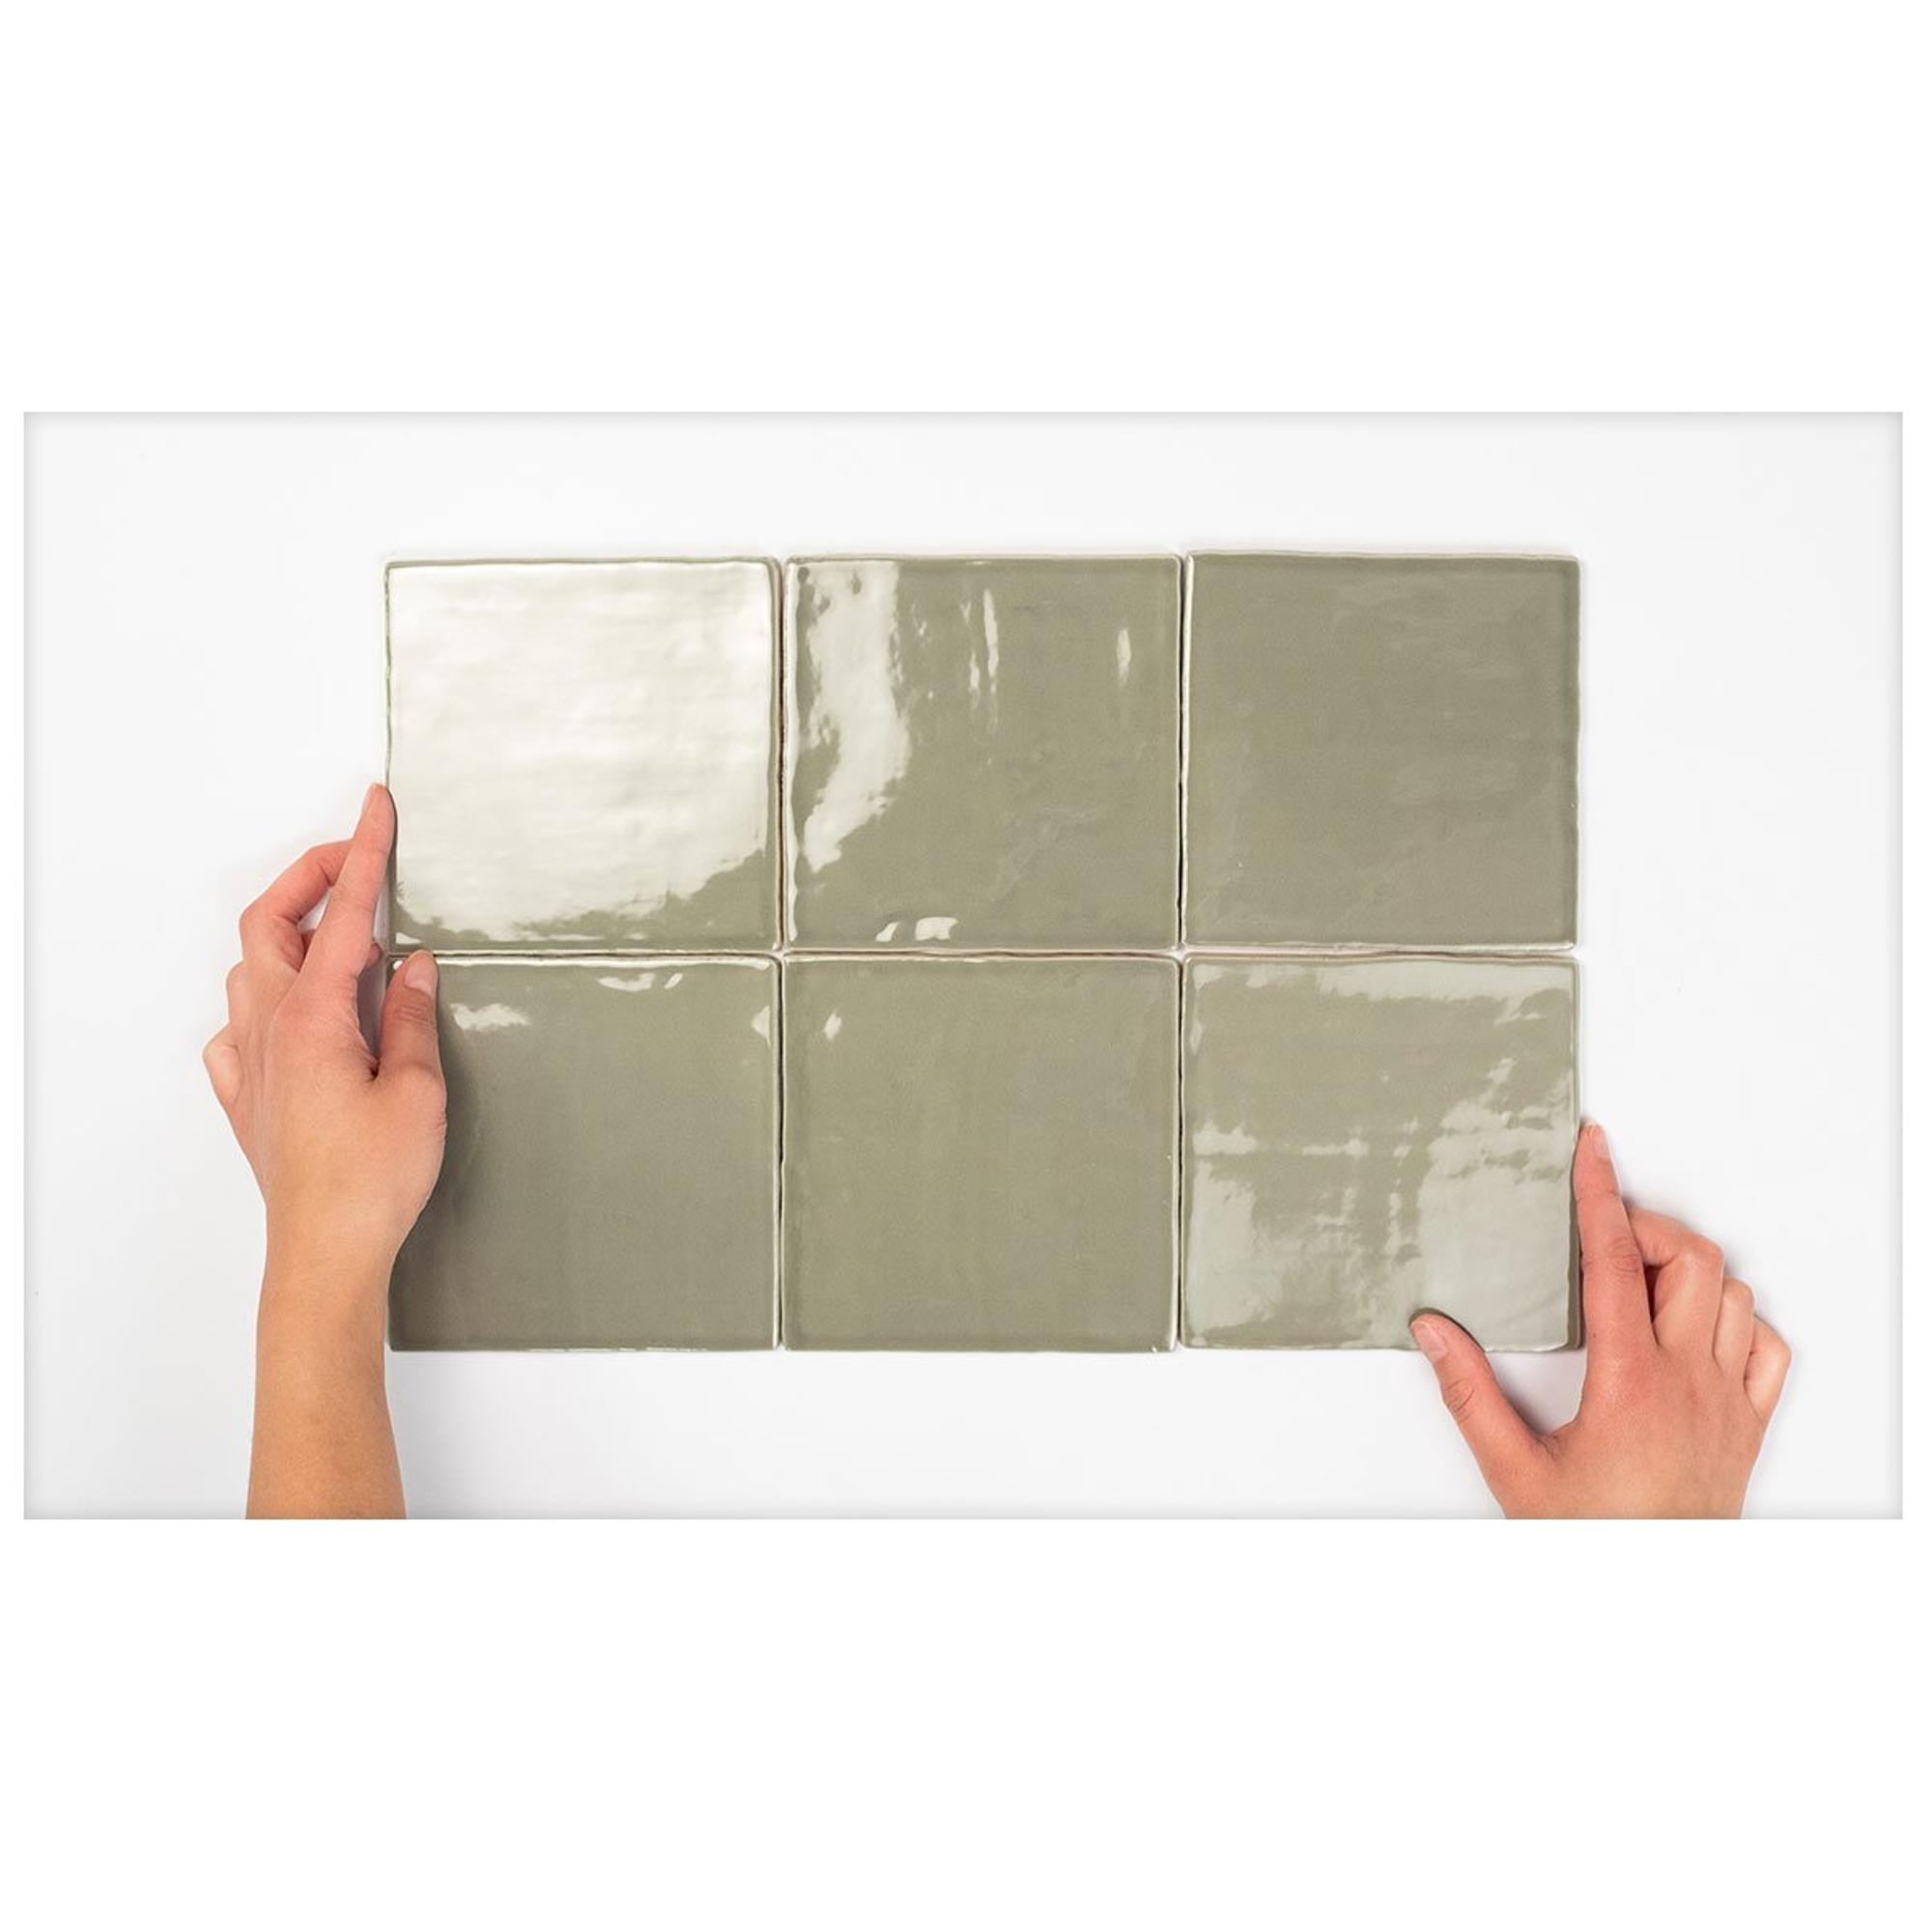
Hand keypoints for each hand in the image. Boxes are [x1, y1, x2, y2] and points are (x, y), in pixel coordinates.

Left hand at [203, 783, 443, 1516]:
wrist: (325, 1252)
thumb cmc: (373, 1181)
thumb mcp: (417, 1089)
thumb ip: (409, 1018)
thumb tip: (410, 966)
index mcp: (313, 1018)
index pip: (344, 914)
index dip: (364, 853)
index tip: (374, 807)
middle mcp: (268, 1031)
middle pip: (272, 924)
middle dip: (310, 877)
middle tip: (354, 857)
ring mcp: (249, 1066)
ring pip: (248, 969)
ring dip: (288, 933)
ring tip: (335, 929)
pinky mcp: (248, 1101)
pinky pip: (234, 1029)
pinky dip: (261, 999)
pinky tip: (287, 1010)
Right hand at [1411, 1124, 1791, 1516]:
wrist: (1653, 1596)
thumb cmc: (1589, 1539)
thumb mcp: (1512, 1471)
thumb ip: (1468, 1395)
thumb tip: (1433, 1331)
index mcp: (1628, 1380)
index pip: (1616, 1262)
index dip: (1600, 1196)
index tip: (1592, 1150)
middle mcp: (1688, 1380)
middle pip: (1690, 1261)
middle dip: (1647, 1228)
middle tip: (1604, 1235)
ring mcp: (1726, 1401)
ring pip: (1734, 1296)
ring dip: (1691, 1272)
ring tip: (1643, 1280)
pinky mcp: (1747, 1426)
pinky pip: (1767, 1348)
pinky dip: (1737, 1322)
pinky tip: (1697, 1331)